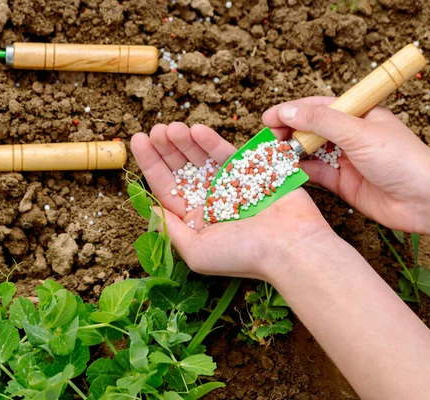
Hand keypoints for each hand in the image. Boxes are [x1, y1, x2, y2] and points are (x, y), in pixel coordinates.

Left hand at [130, 123, 333, 281]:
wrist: (291, 247)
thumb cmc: (243, 255)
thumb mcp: (196, 251)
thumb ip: (171, 229)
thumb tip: (150, 209)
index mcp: (195, 220)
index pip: (166, 187)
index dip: (151, 164)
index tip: (138, 140)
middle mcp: (209, 201)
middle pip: (181, 168)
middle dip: (166, 148)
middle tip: (155, 130)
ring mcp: (229, 184)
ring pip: (201, 157)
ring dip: (185, 141)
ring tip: (171, 127)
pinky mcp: (249, 171)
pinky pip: (225, 153)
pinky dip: (210, 141)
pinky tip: (196, 130)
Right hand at [262, 97, 429, 235]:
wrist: (424, 201)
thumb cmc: (401, 160)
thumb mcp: (358, 133)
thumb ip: (321, 121)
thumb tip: (288, 110)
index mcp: (359, 115)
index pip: (319, 107)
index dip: (292, 110)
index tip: (268, 117)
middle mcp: (351, 136)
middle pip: (312, 129)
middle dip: (288, 131)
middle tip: (265, 138)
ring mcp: (347, 160)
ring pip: (311, 152)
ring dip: (291, 152)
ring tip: (269, 155)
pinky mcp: (344, 184)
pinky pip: (316, 174)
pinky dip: (300, 172)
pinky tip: (284, 171)